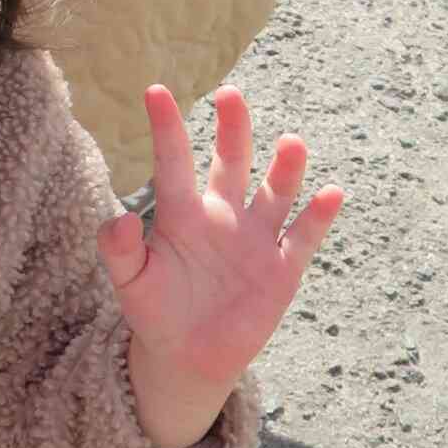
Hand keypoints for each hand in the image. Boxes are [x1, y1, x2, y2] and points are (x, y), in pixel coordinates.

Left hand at [99, 86, 341, 447]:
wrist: (188, 356)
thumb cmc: (154, 312)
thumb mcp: (129, 282)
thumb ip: (120, 250)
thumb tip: (117, 219)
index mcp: (181, 214)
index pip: (173, 163)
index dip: (166, 128)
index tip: (155, 91)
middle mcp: (222, 216)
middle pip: (231, 163)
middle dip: (232, 129)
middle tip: (230, 94)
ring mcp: (254, 240)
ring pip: (274, 194)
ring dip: (285, 170)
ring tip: (291, 143)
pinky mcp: (280, 269)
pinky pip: (301, 238)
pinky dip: (317, 217)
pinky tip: (330, 194)